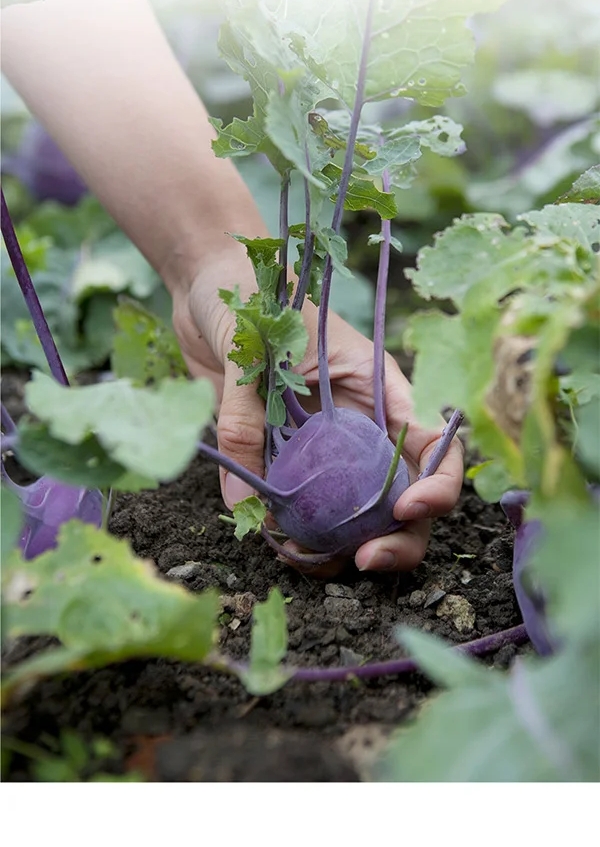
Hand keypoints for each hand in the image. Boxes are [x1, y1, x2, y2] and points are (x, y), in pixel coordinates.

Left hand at [174, 253, 462, 574]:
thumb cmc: (248, 294)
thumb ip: (247, 419)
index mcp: (378, 389)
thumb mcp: (253, 348)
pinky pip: (304, 513)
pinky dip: (299, 539)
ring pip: (359, 519)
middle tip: (363, 561)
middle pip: (405, 498)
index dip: (437, 484)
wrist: (206, 286)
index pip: (434, 443)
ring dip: (345, 551)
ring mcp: (327, 451)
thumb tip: (246, 503)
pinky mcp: (288, 464)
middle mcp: (362, 428)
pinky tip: (279, 545)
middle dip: (398, 539)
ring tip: (310, 560)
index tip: (407, 510)